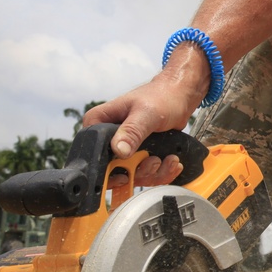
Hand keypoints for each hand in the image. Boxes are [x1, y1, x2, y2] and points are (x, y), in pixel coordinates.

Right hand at [84, 76, 200, 185]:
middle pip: (114, 171)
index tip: (127, 173)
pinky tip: (172, 161)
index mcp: (100, 123)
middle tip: (155, 160)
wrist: (180, 97)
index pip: (91, 154)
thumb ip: (132, 132)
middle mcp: (108, 138)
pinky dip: (162, 171)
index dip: (107, 170)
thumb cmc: (162, 97)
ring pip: (133, 174)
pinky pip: (147, 173)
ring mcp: (124, 148)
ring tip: (170, 159)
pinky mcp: (139, 155)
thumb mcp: (146, 114)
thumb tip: (118, 150)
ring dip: (154, 172)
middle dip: (139, 171)